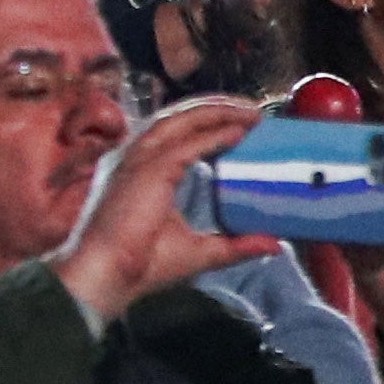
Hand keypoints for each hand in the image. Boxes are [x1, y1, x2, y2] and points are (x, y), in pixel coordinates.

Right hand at [52, 96, 279, 326]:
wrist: (109, 274)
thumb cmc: (143, 264)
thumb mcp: (200, 251)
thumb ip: (235, 245)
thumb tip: (273, 244)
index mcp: (146, 172)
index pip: (178, 135)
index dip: (209, 125)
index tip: (243, 125)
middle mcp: (140, 159)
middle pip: (180, 118)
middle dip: (217, 108)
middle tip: (252, 109)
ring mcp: (141, 161)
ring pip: (181, 121)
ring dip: (216, 112)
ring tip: (248, 111)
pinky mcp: (148, 171)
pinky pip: (187, 145)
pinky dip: (214, 135)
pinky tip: (237, 132)